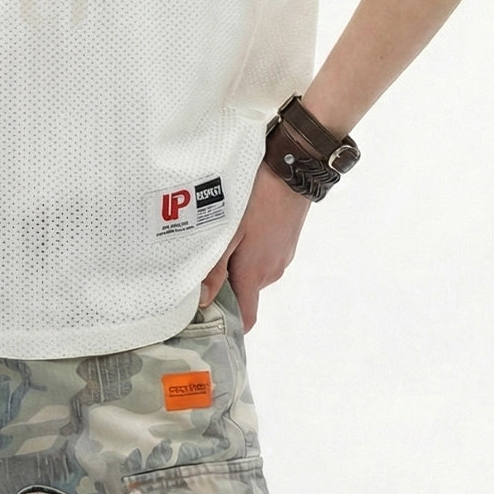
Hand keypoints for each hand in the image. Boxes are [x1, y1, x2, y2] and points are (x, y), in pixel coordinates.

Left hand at [199, 161, 310, 330]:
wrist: (291, 171)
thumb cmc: (257, 199)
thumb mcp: (228, 230)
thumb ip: (215, 267)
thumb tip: (203, 301)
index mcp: (256, 274)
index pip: (246, 318)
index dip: (228, 323)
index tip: (206, 316)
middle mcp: (272, 271)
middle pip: (245, 291)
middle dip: (225, 283)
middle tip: (202, 262)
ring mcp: (282, 256)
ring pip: (254, 271)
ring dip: (238, 262)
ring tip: (220, 238)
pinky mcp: (286, 242)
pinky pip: (264, 255)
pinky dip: (251, 249)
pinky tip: (240, 227)